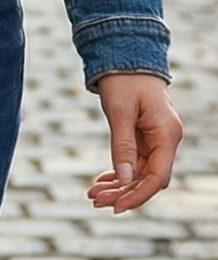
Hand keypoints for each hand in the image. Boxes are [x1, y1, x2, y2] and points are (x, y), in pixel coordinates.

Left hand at [88, 74, 182, 212]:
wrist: (124, 52)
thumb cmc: (123, 78)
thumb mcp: (119, 110)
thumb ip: (122, 145)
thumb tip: (123, 179)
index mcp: (167, 134)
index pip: (157, 177)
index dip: (137, 195)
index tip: (115, 207)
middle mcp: (165, 139)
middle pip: (147, 178)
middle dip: (122, 192)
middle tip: (94, 200)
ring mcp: (155, 138)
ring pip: (138, 171)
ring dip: (117, 184)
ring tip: (92, 194)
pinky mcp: (143, 134)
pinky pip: (133, 160)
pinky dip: (118, 171)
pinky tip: (102, 181)